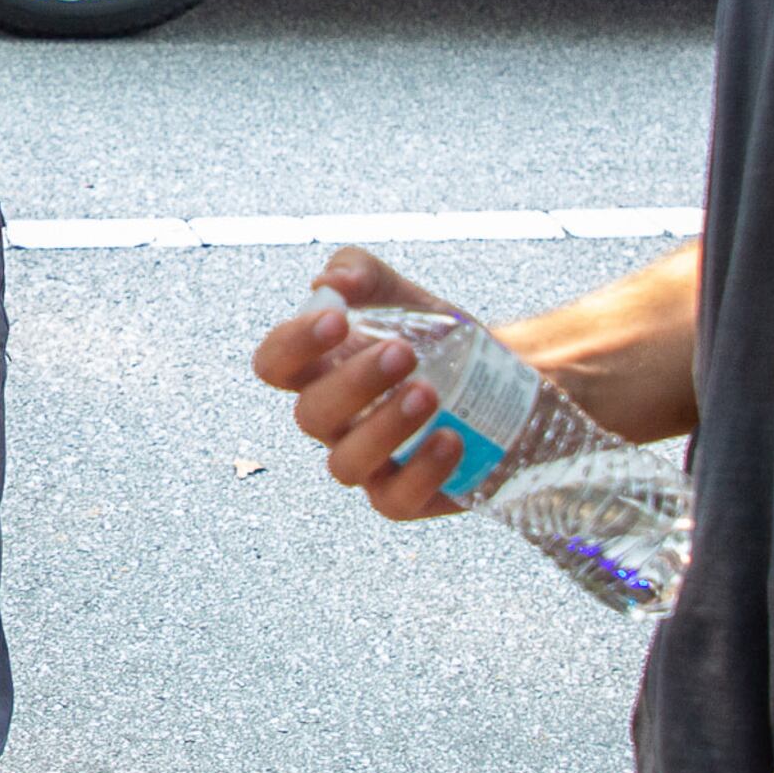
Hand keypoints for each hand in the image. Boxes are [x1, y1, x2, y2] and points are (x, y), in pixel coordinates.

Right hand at [251, 245, 467, 519]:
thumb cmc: (430, 336)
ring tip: (430, 393)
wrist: (499, 382)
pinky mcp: (402, 495)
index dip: (293, 345)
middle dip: (355, 383)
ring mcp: (365, 463)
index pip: (274, 363)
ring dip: (385, 427)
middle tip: (405, 352)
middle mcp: (332, 421)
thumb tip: (330, 283)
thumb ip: (358, 272)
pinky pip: (395, 499)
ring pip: (346, 464)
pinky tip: (450, 438)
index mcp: (318, 369)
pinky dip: (422, 471)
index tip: (337, 318)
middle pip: (311, 414)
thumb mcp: (397, 292)